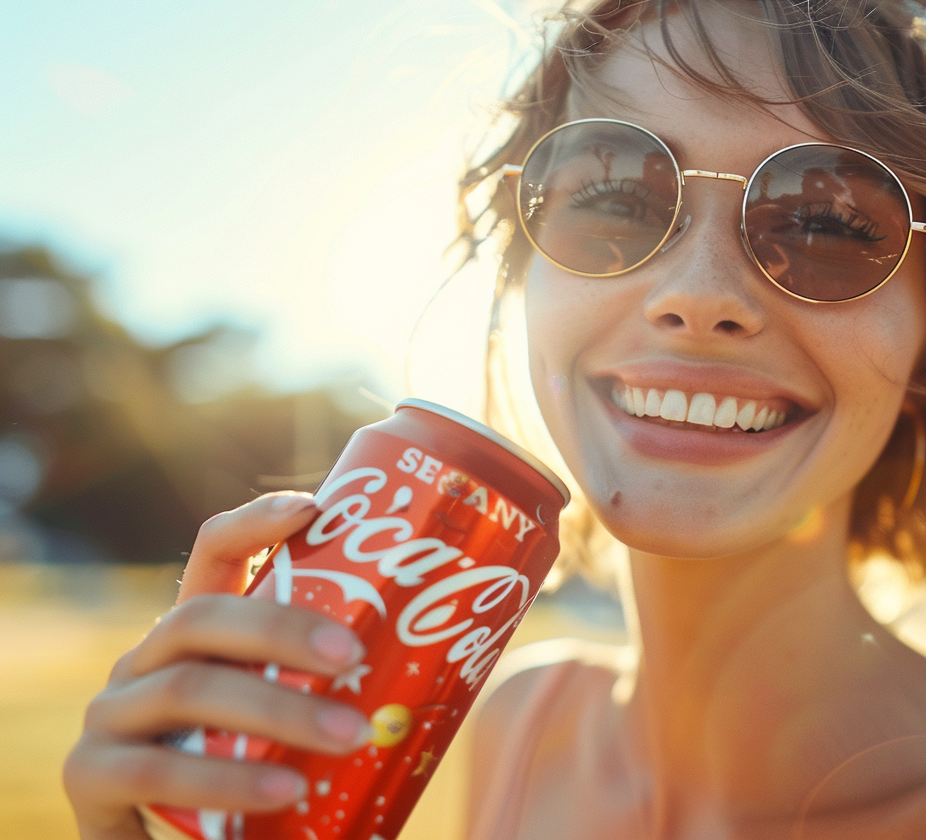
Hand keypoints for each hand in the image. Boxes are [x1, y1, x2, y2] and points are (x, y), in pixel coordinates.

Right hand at [63, 492, 373, 839]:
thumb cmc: (252, 780)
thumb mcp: (287, 724)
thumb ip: (338, 692)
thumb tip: (464, 662)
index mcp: (198, 635)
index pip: (215, 554)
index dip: (256, 521)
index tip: (313, 506)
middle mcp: (145, 660)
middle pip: (203, 616)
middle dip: (282, 629)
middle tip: (353, 655)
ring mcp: (110, 716)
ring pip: (188, 690)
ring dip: (275, 710)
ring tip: (346, 735)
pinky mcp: (91, 779)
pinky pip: (157, 771)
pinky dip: (228, 777)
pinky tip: (285, 789)